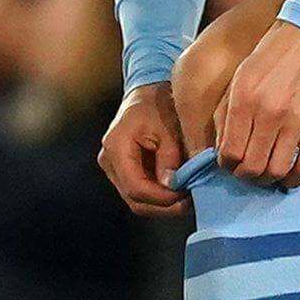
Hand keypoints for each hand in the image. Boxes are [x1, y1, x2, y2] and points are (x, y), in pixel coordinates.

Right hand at [98, 81, 190, 218]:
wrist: (146, 93)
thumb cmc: (157, 104)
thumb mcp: (168, 127)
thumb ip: (170, 157)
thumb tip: (173, 185)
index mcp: (117, 147)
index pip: (136, 187)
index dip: (161, 198)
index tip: (185, 196)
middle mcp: (109, 162)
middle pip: (135, 199)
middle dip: (164, 206)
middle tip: (190, 202)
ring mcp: (114, 169)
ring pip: (137, 201)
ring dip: (162, 204)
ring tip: (186, 197)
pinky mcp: (123, 172)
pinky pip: (140, 192)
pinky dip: (159, 196)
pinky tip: (177, 191)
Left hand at [215, 21, 299, 187]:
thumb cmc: (268, 58)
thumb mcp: (238, 80)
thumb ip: (226, 115)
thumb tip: (220, 149)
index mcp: (244, 101)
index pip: (229, 152)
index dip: (225, 165)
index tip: (228, 163)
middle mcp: (268, 114)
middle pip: (252, 168)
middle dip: (244, 176)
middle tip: (244, 172)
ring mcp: (295, 122)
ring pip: (276, 171)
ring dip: (267, 180)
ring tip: (264, 175)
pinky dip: (293, 179)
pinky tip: (286, 177)